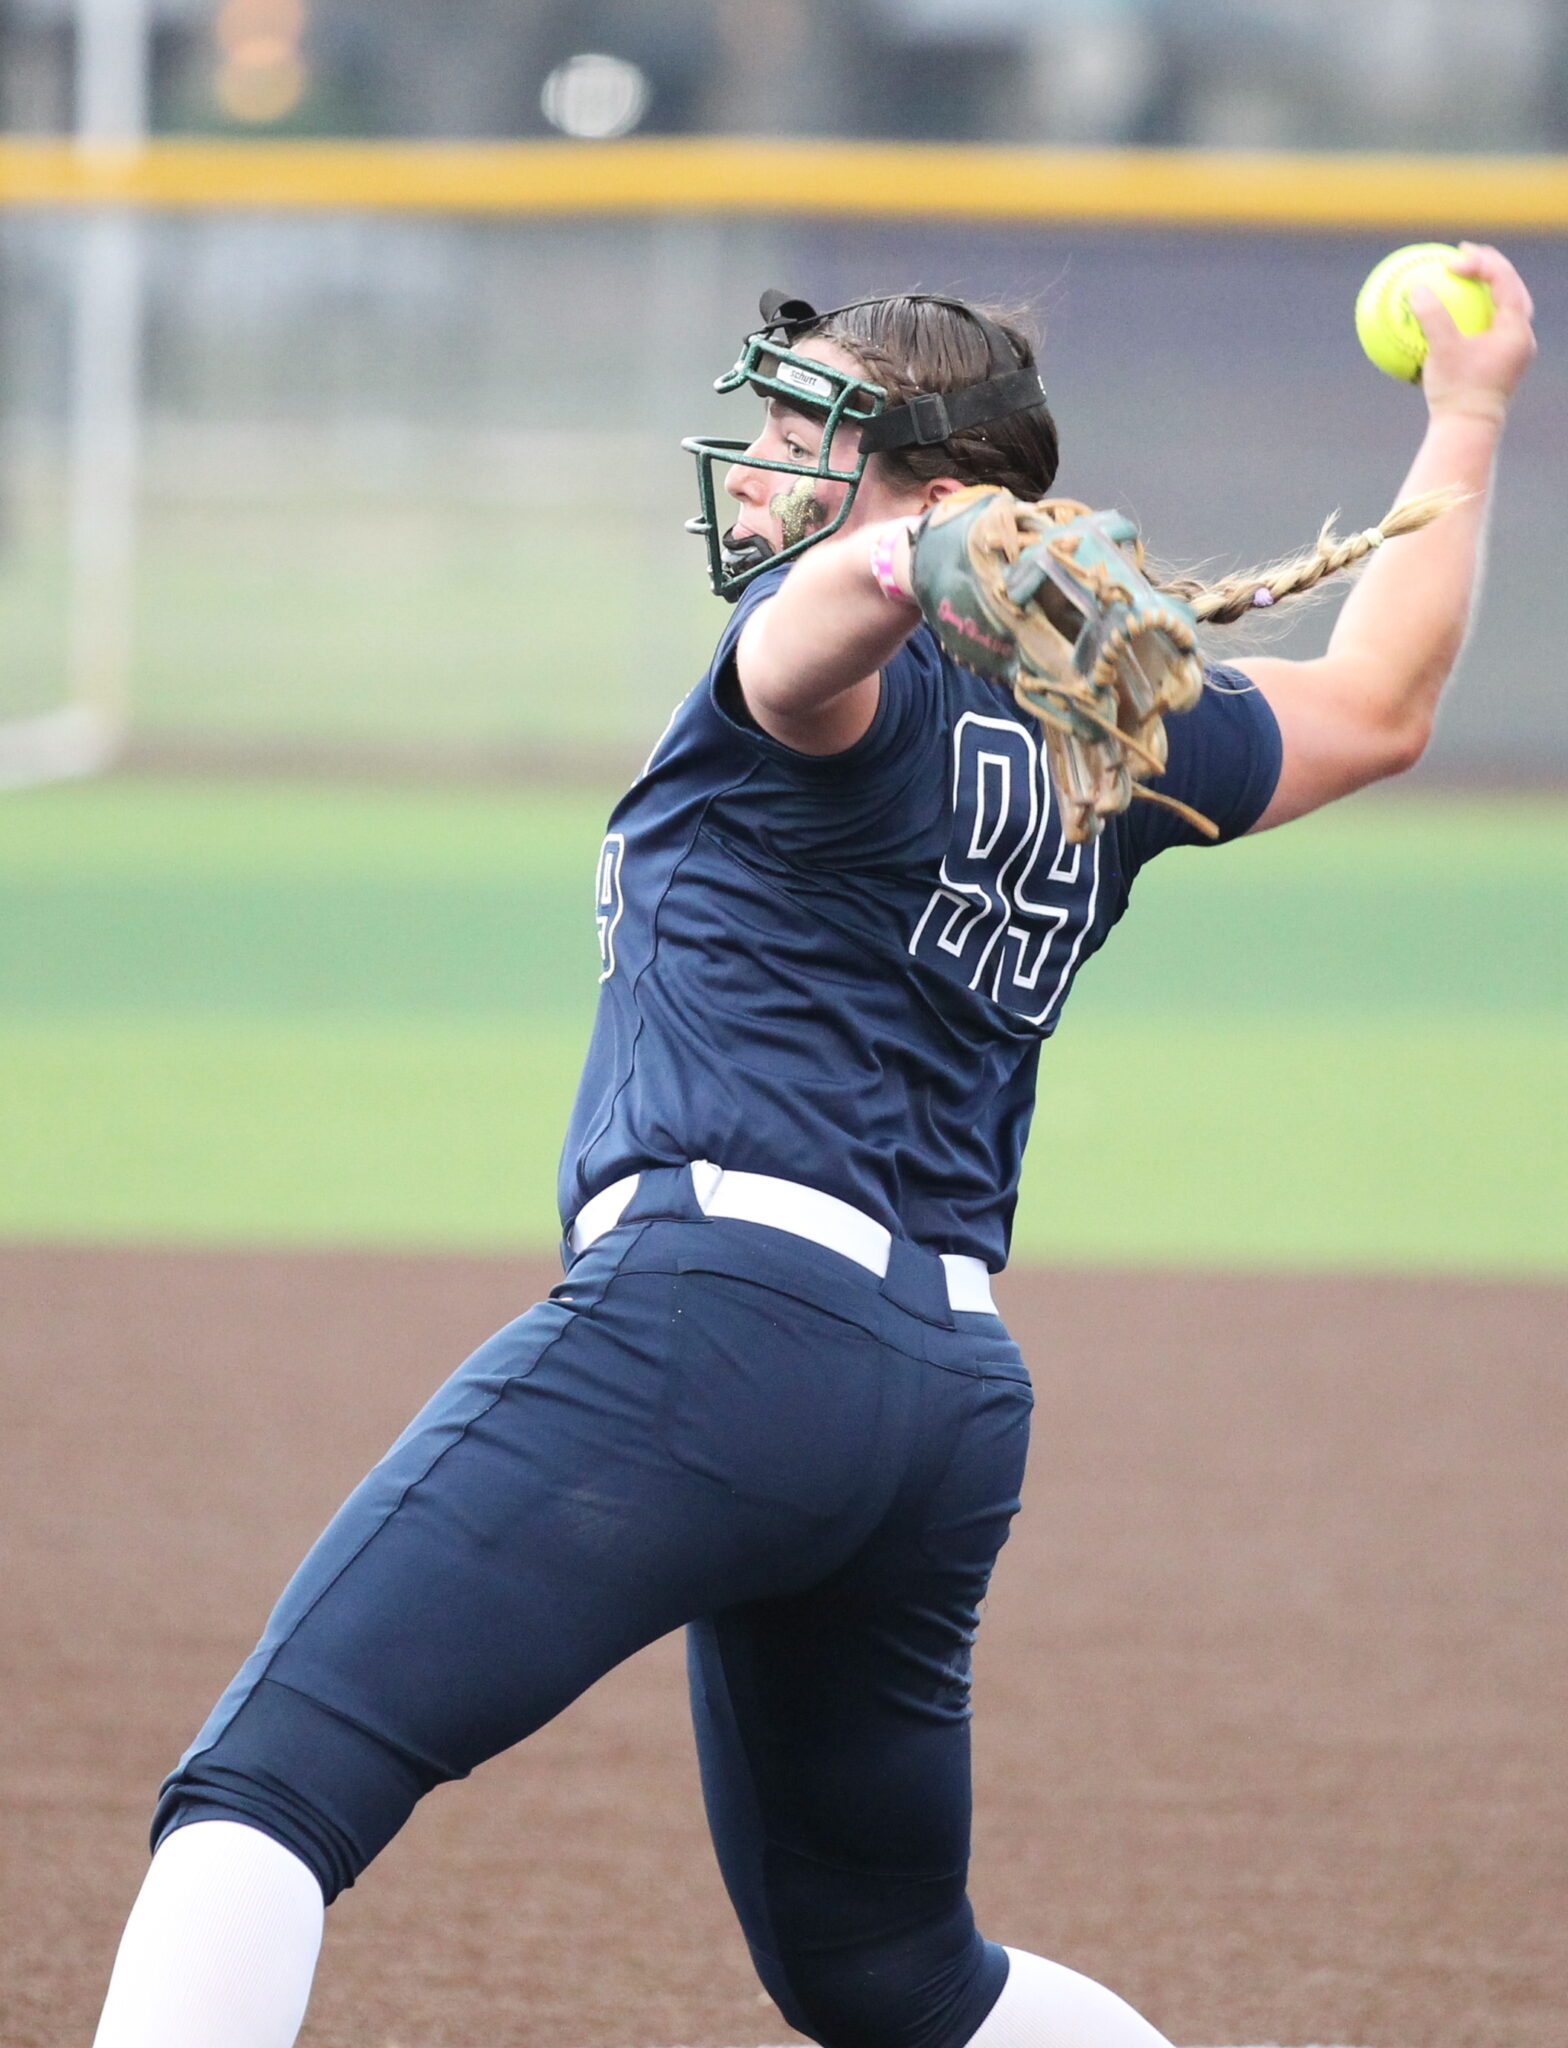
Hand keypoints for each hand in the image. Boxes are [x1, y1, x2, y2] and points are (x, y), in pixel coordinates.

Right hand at [1412, 242, 1536, 427]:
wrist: (1469, 430)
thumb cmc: (1457, 393)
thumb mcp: (1441, 351)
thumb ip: (1431, 316)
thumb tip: (1416, 287)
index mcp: (1515, 328)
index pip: (1504, 280)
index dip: (1479, 263)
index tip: (1451, 262)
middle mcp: (1522, 336)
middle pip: (1511, 287)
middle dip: (1489, 266)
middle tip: (1462, 254)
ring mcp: (1514, 349)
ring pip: (1506, 306)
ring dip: (1485, 288)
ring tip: (1462, 277)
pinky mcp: (1502, 361)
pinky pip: (1491, 326)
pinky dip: (1475, 312)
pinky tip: (1452, 313)